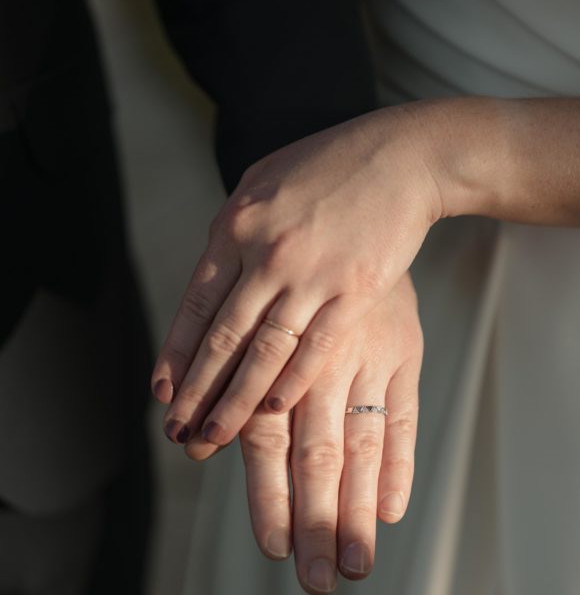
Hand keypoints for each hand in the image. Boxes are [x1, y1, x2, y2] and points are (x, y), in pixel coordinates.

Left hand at [152, 105, 439, 445]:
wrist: (401, 156)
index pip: (196, 305)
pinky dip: (290, 383)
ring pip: (263, 353)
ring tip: (214, 437)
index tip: (163, 394)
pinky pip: (314, 349)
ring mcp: (310, 275)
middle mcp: (266, 253)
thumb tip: (210, 279)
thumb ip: (234, 233)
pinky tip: (272, 411)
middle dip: (197, 392)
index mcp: (237, 225)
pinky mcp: (353, 293)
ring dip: (235, 401)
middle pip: (223, 337)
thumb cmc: (329, 167)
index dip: (177, 355)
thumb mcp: (263, 183)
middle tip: (177, 431)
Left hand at [184, 273, 422, 594]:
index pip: (269, 444)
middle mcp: (319, 366)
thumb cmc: (285, 269)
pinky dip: (400, 464)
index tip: (276, 550)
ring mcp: (367, 359)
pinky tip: (391, 510)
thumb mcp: (249, 308)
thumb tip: (192, 441)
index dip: (272, 499)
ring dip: (358, 509)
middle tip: (317, 582)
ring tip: (356, 564)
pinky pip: (404, 416)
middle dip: (317, 522)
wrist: (356, 196)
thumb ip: (227, 376)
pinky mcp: (403, 352)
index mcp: (274, 359)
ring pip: (361, 447)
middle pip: (318, 458)